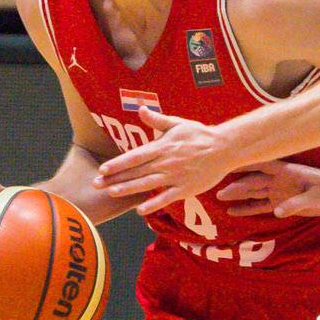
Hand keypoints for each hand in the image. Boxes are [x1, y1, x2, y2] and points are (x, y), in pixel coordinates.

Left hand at [93, 106, 239, 216]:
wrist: (224, 148)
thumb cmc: (199, 134)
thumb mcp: (177, 123)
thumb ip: (157, 120)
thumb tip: (141, 109)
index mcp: (162, 147)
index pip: (135, 156)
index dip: (118, 163)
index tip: (103, 168)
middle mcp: (165, 162)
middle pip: (136, 172)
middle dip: (115, 178)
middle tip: (96, 184)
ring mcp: (175, 177)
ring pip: (147, 184)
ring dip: (129, 189)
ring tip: (112, 193)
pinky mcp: (185, 189)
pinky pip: (167, 198)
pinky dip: (153, 204)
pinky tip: (140, 210)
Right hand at [218, 160, 319, 217]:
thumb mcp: (316, 196)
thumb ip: (296, 203)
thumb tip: (277, 211)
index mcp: (285, 171)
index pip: (261, 164)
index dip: (244, 163)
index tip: (227, 161)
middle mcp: (277, 180)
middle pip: (252, 181)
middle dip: (236, 185)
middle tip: (219, 192)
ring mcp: (277, 191)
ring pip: (253, 193)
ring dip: (237, 195)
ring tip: (220, 198)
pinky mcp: (279, 203)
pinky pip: (259, 206)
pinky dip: (246, 208)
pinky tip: (233, 211)